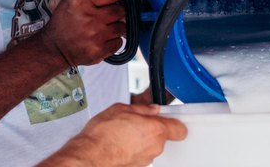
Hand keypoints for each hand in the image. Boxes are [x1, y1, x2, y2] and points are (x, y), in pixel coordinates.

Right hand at [38, 104, 187, 166]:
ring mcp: (146, 160)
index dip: (174, 122)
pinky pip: (140, 155)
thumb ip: (141, 108)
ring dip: (141, 140)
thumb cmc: (102, 135)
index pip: (180, 128)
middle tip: (138, 122)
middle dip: (152, 129)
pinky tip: (121, 144)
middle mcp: (154, 147)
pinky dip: (133, 150)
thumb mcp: (121, 109)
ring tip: (124, 133)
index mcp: (156, 130)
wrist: (89, 156)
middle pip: (162, 136)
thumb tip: (150, 109)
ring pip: (150, 146)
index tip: (168, 118)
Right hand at [41, 0, 126, 65]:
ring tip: (101, 29)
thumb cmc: (66, 19)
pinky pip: (120, 43)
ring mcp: (95, 36)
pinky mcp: (99, 51)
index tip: (102, 4)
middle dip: (114, 13)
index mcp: (81, 1)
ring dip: (115, 27)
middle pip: (120, 11)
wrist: (53, 47)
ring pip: (122, 27)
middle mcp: (89, 18)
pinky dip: (113, 41)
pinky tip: (100, 39)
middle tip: (104, 17)